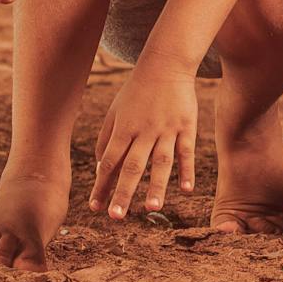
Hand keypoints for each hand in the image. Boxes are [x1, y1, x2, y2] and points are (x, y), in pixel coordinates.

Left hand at [89, 65, 198, 219]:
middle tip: (116, 216)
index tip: (95, 207)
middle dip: (123, 192)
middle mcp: (144, 131)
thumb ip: (106, 140)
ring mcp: (167, 130)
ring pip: (160, 162)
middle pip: (132, 166)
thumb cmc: (136, 92)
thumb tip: (100, 169)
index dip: (101, 185)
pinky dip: (186, 171)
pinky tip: (186, 190)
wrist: (166, 64)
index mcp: (123, 128)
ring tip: (151, 209)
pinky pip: (186, 152)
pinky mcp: (187, 127)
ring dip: (156, 186)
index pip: (109, 161)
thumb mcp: (115, 112)